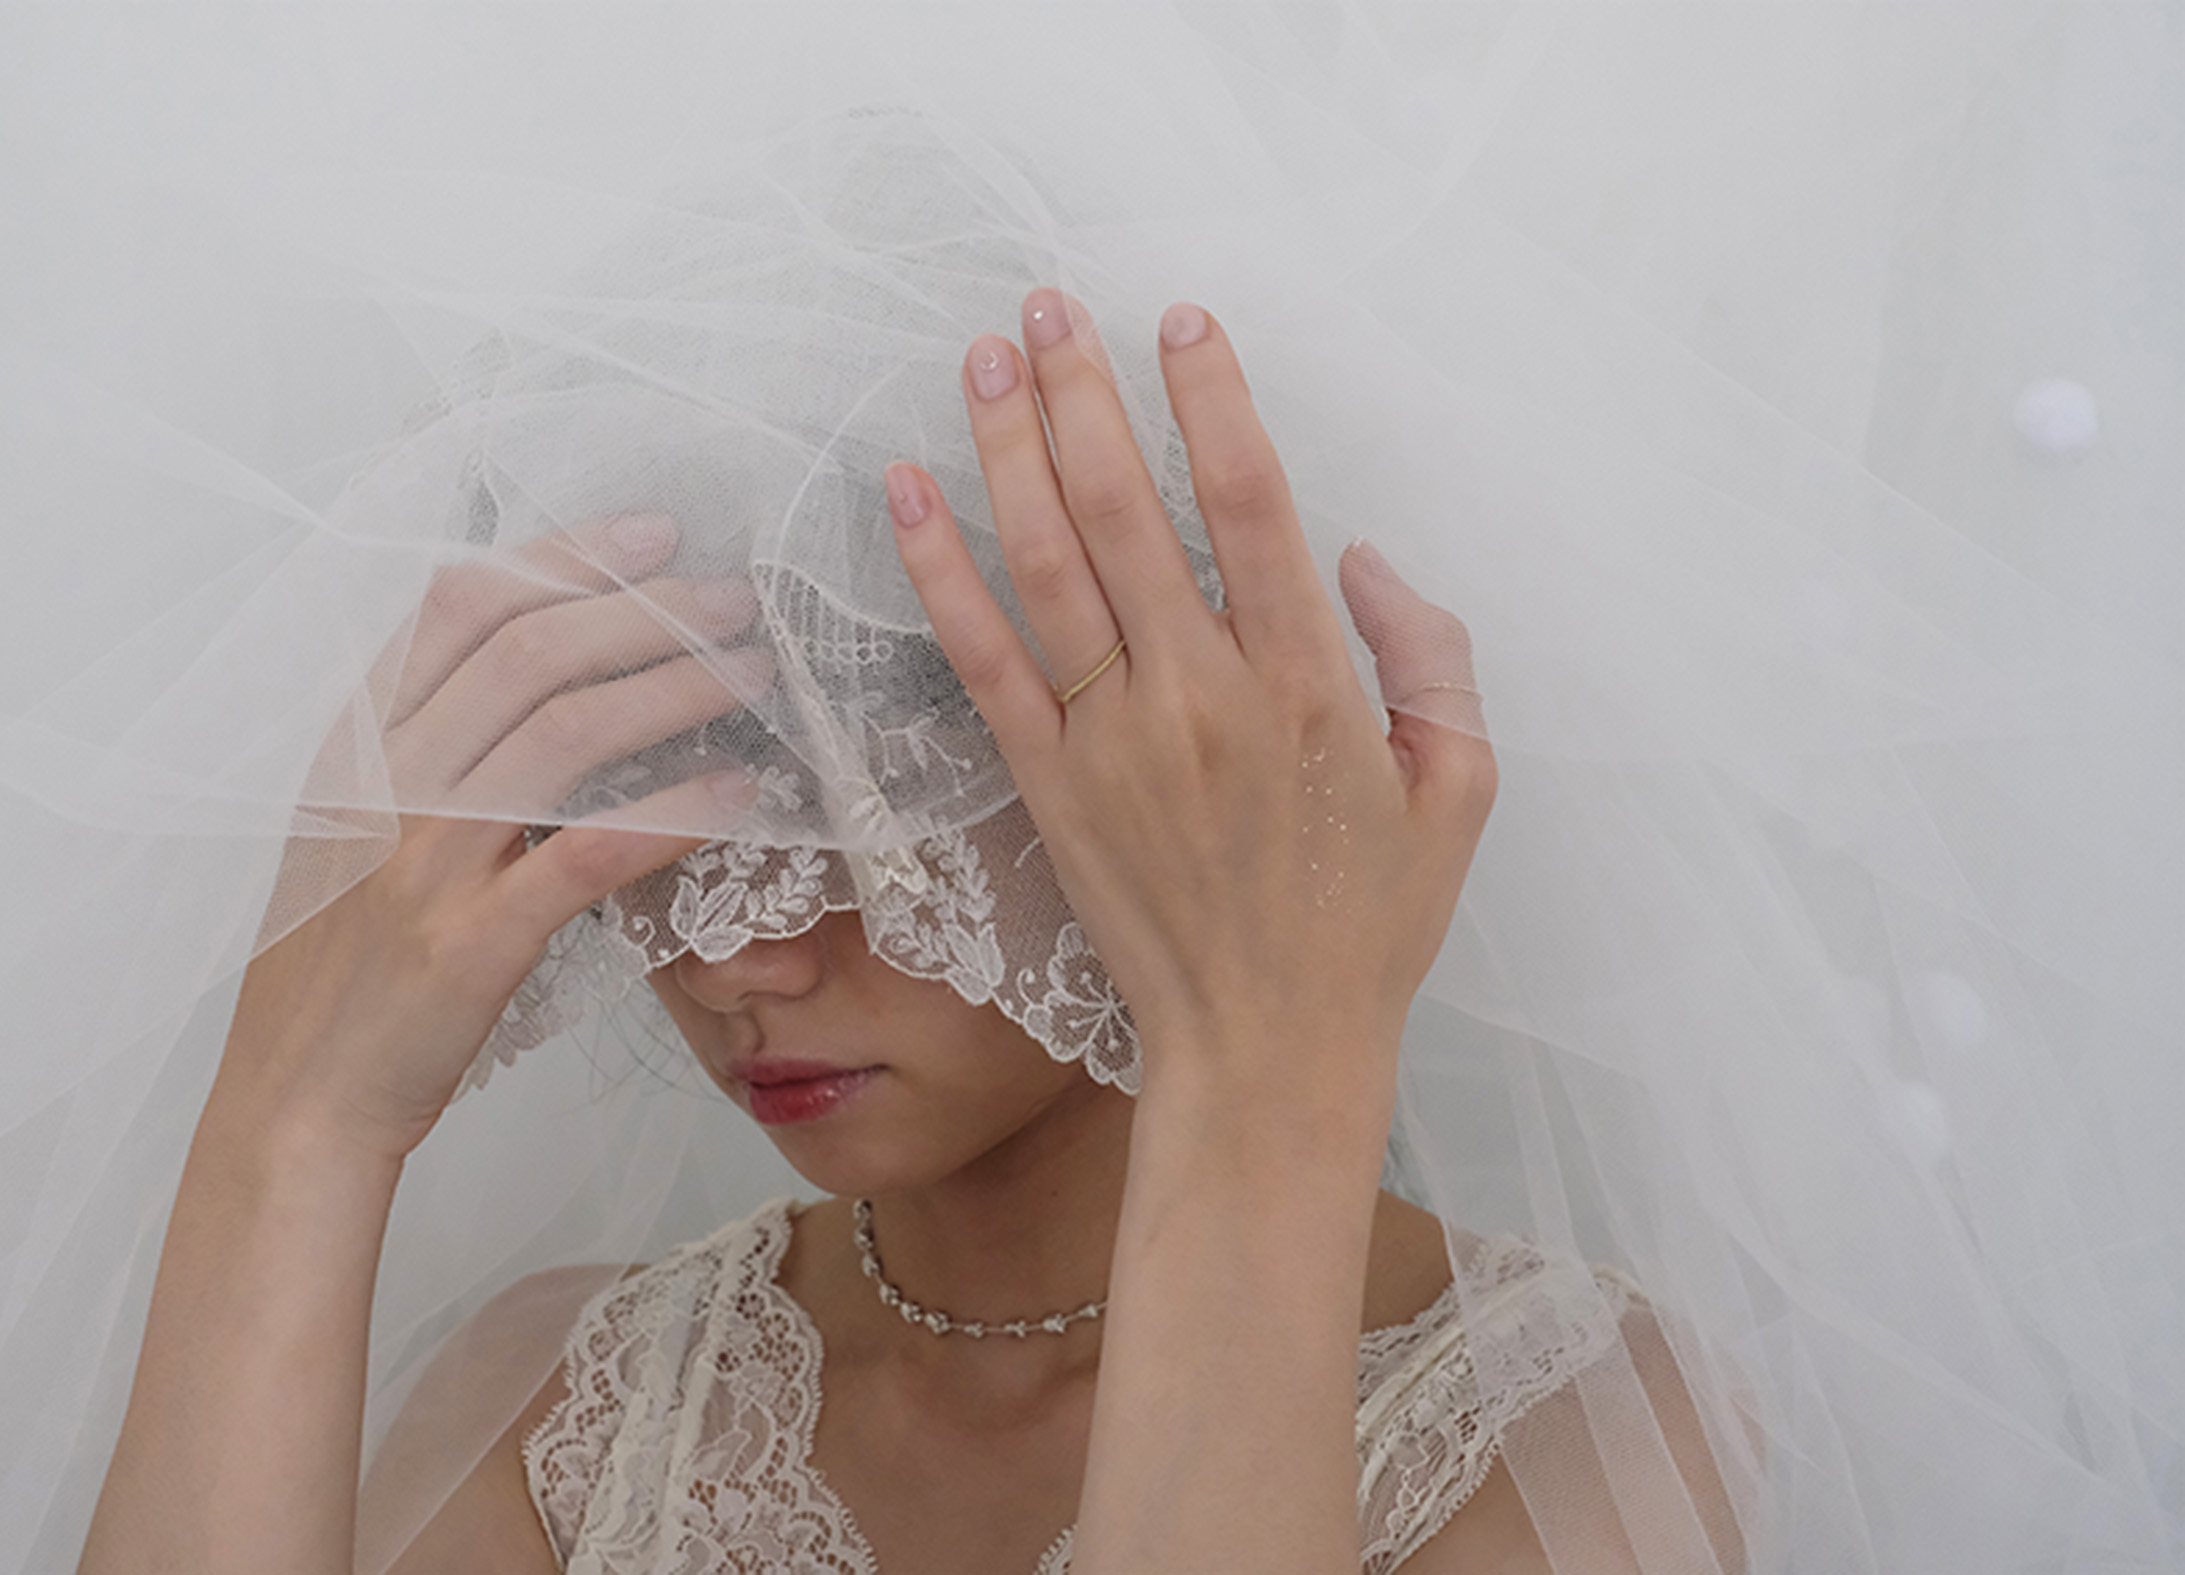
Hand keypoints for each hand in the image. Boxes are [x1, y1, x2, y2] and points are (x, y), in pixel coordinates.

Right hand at [219, 515, 770, 1157]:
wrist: (297, 1104)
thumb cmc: (340, 970)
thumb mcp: (358, 834)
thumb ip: (428, 751)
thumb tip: (543, 676)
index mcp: (353, 745)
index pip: (458, 607)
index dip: (561, 555)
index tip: (652, 534)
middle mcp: (382, 786)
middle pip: (524, 652)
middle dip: (639, 609)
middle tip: (730, 595)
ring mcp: (423, 864)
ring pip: (560, 736)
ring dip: (670, 689)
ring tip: (751, 671)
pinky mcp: (469, 944)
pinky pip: (585, 855)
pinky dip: (670, 812)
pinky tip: (738, 794)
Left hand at [885, 291, 1493, 1114]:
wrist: (1268, 1050)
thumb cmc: (1369, 923)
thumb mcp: (1458, 788)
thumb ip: (1427, 654)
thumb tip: (1356, 554)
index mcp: (1309, 686)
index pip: (1253, 503)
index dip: (1210, 399)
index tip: (1179, 322)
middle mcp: (1202, 697)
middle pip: (1126, 509)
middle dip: (1083, 393)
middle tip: (1050, 306)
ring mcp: (1114, 742)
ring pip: (1048, 565)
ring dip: (1009, 450)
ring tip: (985, 359)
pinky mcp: (1049, 786)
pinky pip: (982, 661)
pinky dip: (938, 571)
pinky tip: (906, 492)